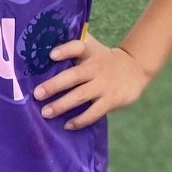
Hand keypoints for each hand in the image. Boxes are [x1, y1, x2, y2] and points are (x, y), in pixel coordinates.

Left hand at [33, 32, 150, 130]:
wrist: (135, 69)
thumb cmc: (102, 58)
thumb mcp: (92, 47)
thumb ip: (72, 46)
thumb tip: (43, 45)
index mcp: (90, 52)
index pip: (78, 47)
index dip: (65, 50)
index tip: (51, 55)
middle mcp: (96, 67)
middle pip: (74, 76)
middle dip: (54, 85)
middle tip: (37, 94)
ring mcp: (103, 85)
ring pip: (80, 96)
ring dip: (62, 105)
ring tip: (46, 112)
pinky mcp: (110, 100)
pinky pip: (94, 112)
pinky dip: (80, 120)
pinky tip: (67, 125)